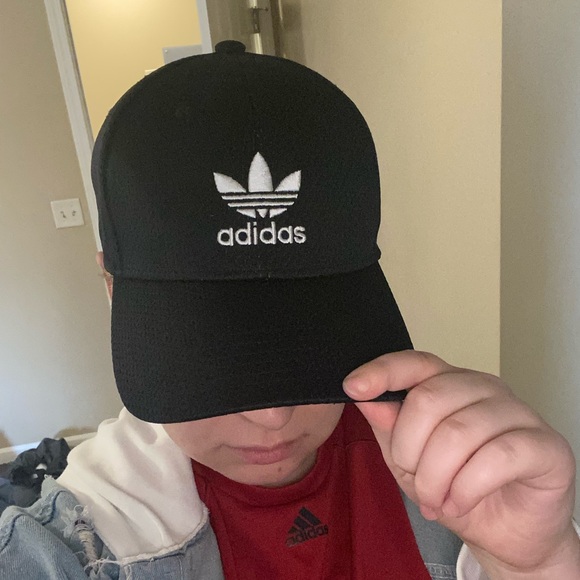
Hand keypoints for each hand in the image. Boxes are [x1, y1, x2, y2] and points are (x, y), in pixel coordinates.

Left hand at [343, 350, 579, 577]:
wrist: (505, 534)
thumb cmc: (456, 488)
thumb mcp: (408, 462)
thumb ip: (389, 428)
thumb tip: (367, 400)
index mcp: (451, 384)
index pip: (415, 363)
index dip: (382, 372)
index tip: (352, 387)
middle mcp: (485, 389)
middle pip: (431, 398)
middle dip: (409, 448)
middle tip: (413, 477)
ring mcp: (519, 412)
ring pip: (460, 431)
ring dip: (436, 477)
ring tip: (436, 500)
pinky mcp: (546, 445)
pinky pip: (497, 457)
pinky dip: (466, 488)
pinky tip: (460, 503)